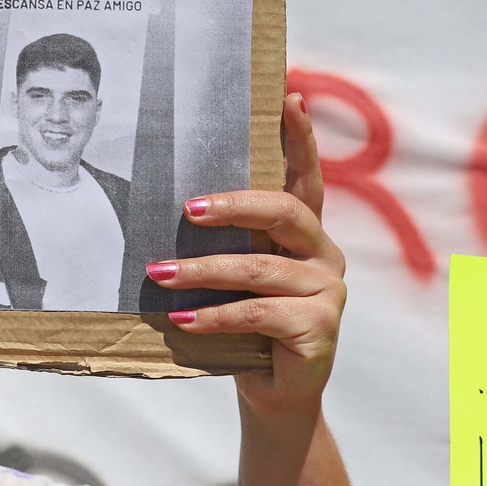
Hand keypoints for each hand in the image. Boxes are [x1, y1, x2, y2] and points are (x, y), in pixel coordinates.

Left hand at [146, 92, 346, 415]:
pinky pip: (258, 314)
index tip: (289, 97)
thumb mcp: (232, 275)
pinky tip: (182, 319)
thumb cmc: (243, 321)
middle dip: (233, 205)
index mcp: (304, 232)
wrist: (270, 388)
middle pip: (283, 212)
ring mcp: (328, 291)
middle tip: (187, 208)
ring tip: (159, 274)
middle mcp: (323, 254)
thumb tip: (172, 202)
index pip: (304, 176)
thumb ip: (223, 240)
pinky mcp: (320, 328)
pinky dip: (215, 316)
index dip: (299, 138)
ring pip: (260, 269)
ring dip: (203, 271)